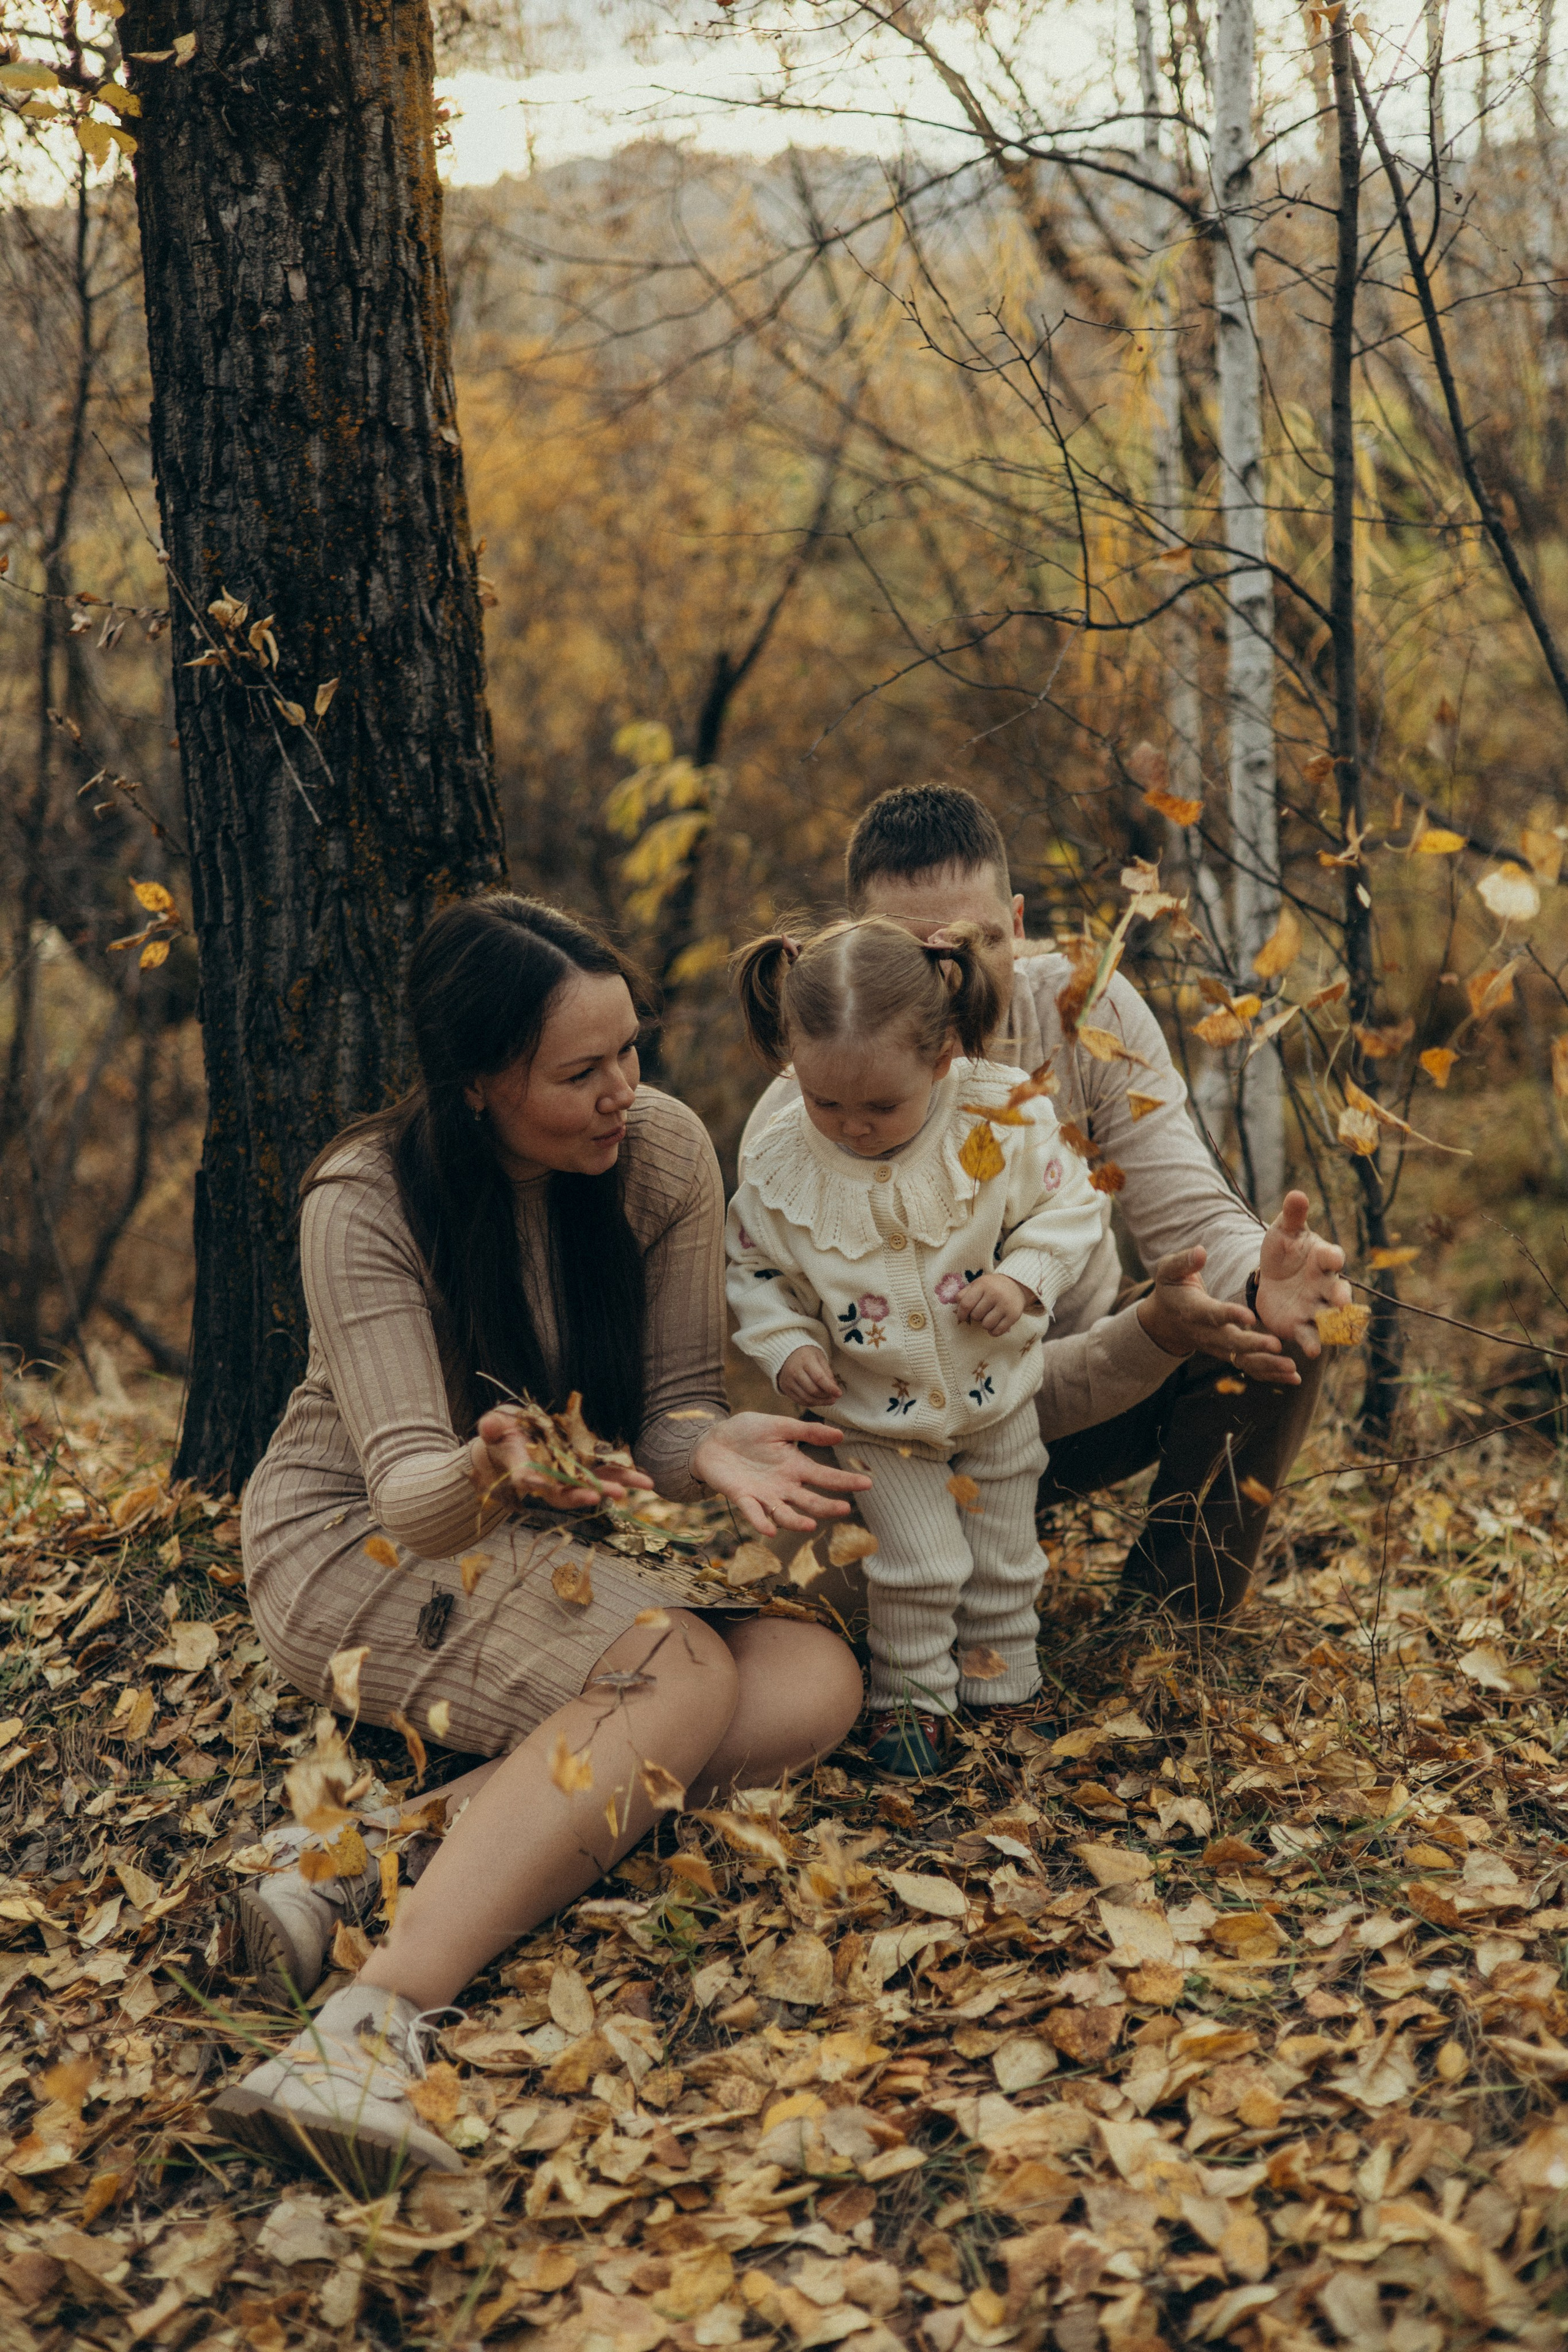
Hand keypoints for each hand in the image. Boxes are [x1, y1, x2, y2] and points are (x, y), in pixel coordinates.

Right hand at [472, 1406, 654, 1511]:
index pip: (527, 1480)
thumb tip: (488, 1425)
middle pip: (566, 1492)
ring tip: (640, 1486)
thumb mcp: (493, 1426)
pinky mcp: (585, 1463)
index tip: (542, 1485)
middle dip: (584, 1494)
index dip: (535, 1483)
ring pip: (592, 1484)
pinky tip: (645, 1479)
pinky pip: (605, 1471)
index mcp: (523, 1470)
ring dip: (615, 1485)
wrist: (516, 1439)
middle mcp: (549, 1479)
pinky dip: (625, 1475)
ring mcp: (570, 1473)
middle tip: (602, 1495)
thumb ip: (492, 1427)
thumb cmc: (501, 1434)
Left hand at [690, 1412, 872, 1535]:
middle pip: (810, 1500)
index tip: (867, 1483)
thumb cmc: (746, 1431)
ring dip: (797, 1521)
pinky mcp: (742, 1498)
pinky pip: (754, 1513)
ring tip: (810, 1525)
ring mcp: (764, 1495)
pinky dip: (761, 1522)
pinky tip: (770, 1529)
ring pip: (785, 1513)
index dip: (845, 1481)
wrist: (712, 1439)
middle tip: (845, 1509)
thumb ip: (807, 1431)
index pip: (825, 1476)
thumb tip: (840, 1435)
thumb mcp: (779, 1426)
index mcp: (795, 1466)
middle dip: (827, 1506)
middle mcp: (784, 1486)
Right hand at [777, 1345, 842, 1406]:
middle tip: (834, 1398)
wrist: (785, 1354)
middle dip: (826, 1397)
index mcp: (805, 1360)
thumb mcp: (819, 1358)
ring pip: (807, 1398)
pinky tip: (818, 1400)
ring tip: (828, 1400)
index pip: (819, 1378)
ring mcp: (788, 1381)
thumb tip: (834, 1390)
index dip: (830, 1388)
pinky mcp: (785, 1389)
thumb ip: (827, 1373)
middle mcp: (794, 1371)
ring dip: (820, 1402)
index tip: (839, 1394)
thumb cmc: (806, 1355)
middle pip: (813, 1390)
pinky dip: (811, 1403)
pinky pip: (800, 1401)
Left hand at [956, 1271, 1033, 1335]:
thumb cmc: (992, 1287)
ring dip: (984, 1324)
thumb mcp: (978, 1284)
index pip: (966, 1304)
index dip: (961, 1313)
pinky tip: (994, 1325)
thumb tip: (956, 1305)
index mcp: (983, 1284)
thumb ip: (964, 1293)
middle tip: (981, 1312)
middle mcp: (995, 1294)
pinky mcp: (1013, 1315)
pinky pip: (997, 1331)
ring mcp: (1005, 1305)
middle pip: (976, 1316)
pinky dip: (993, 1331)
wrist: (1017, 1285)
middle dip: (975, 1317)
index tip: (962, 1317)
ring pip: (986, 1325)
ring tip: (988, 1317)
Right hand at [1136, 1245, 1298, 1386]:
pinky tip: (1294, 1379)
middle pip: (1231, 1343)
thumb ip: (1183, 1262)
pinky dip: (1271, 1375)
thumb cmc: (1171, 1289)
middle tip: (1277, 1345)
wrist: (1166, 1321)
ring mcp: (1218, 1347)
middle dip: (1254, 1345)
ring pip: (1243, 1361)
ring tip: (1292, 1369)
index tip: (1250, 1316)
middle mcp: (1206, 1333)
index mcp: (1193, 1311)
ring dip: (1268, 1366)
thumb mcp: (1168, 1271)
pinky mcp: (1228, 1354)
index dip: (1230, 1315)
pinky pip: (1250, 1368)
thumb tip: (1201, 1251)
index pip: (1213, 1314)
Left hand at [1255, 1188, 1350, 1357]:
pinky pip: (1310, 1335)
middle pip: (1339, 1291)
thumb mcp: (1283, 1231)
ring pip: (1329, 1318)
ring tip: (1334, 1334)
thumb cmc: (1283, 1249)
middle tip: (1342, 1303)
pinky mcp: (1301, 1324)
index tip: (1332, 1257)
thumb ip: (1292, 1216)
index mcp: (1322, 1258)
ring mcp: (1316, 1306)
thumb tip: (1296, 1194)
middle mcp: (1325, 1284)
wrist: (1271, 1275)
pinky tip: (1313, 1352)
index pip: (1332, 1257)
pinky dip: (1312, 1343)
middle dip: (1341, 1297)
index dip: (1332, 1257)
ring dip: (1333, 1325)